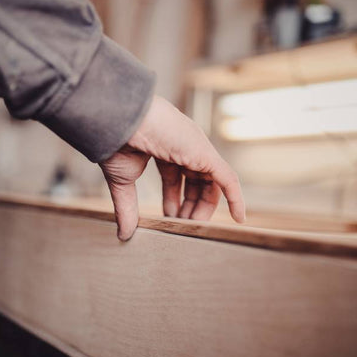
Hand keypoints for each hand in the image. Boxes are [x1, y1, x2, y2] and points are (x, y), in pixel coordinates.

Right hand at [100, 95, 245, 240]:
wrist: (118, 122)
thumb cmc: (117, 142)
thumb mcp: (123, 181)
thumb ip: (127, 208)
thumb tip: (124, 235)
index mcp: (165, 148)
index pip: (176, 178)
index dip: (173, 201)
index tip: (168, 220)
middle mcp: (185, 147)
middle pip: (196, 183)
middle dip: (189, 208)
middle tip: (180, 229)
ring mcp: (197, 149)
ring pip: (211, 184)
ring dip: (204, 209)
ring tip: (194, 229)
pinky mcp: (206, 154)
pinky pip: (228, 179)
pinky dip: (235, 198)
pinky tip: (238, 217)